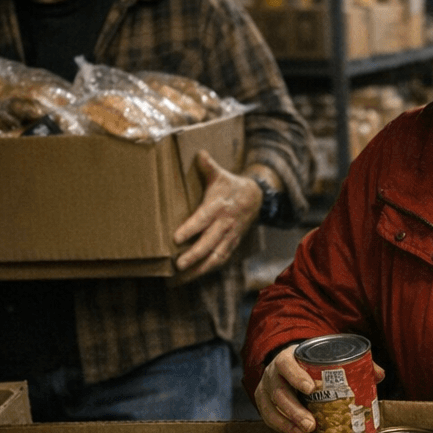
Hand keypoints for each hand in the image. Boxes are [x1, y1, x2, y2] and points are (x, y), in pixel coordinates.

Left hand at [173, 151, 263, 277]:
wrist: (256, 199)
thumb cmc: (231, 186)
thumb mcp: (221, 174)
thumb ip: (208, 166)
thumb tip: (199, 154)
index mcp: (220, 206)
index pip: (203, 219)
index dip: (191, 229)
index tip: (176, 238)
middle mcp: (225, 224)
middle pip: (209, 243)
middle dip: (194, 255)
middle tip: (177, 265)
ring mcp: (229, 237)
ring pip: (215, 257)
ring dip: (199, 269)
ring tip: (180, 279)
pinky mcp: (231, 245)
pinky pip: (220, 260)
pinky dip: (206, 270)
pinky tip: (191, 277)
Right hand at [251, 343, 386, 432]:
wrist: (288, 360)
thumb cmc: (310, 361)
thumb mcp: (326, 357)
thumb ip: (353, 364)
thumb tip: (379, 375)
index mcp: (288, 358)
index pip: (287, 365)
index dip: (297, 377)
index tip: (311, 388)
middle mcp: (273, 373)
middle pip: (279, 392)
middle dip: (294, 410)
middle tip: (311, 423)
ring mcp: (266, 389)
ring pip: (271, 408)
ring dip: (288, 423)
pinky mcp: (264, 403)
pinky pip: (269, 417)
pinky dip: (283, 427)